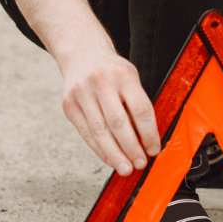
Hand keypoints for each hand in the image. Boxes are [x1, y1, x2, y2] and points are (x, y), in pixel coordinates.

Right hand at [11, 0, 160, 175]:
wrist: (81, 53)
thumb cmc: (112, 70)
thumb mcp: (130, 77)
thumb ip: (137, 104)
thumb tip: (147, 139)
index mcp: (123, 74)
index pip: (140, 109)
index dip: (149, 133)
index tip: (154, 149)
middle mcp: (101, 82)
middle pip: (119, 123)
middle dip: (131, 148)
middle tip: (140, 163)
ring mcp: (81, 93)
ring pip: (100, 131)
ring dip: (115, 154)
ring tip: (126, 168)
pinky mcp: (68, 104)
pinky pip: (86, 132)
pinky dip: (99, 149)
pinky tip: (109, 158)